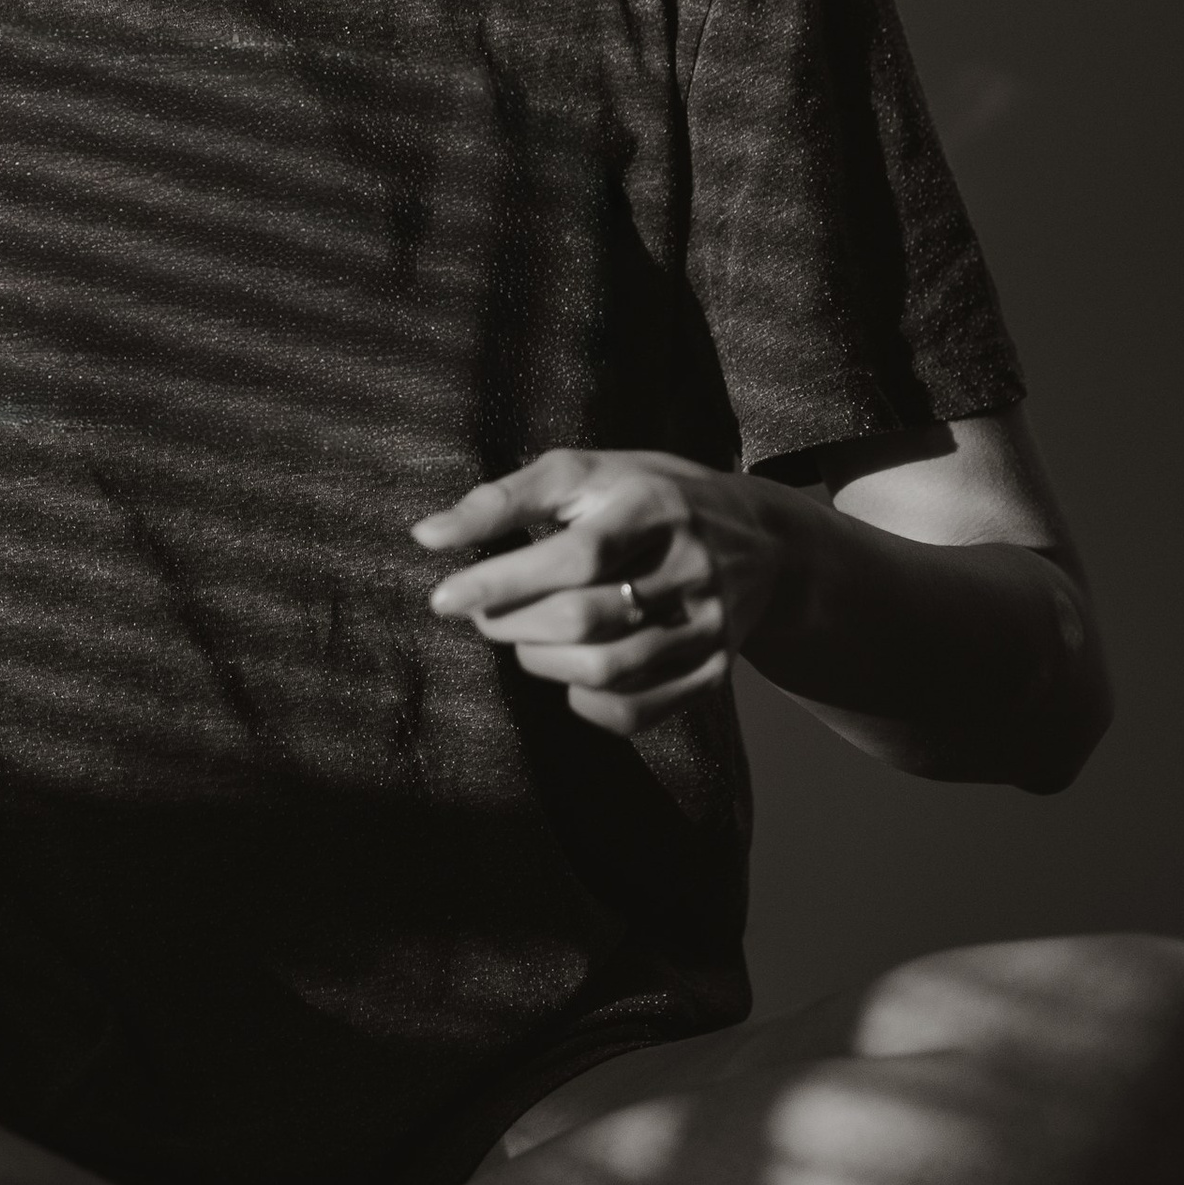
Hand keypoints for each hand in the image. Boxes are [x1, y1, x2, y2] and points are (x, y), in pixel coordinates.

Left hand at [414, 445, 787, 730]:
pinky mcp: (714, 671)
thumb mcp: (585, 474)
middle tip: (483, 613)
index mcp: (656, 506)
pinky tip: (567, 671)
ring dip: (540, 661)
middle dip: (514, 622)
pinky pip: (635, 711)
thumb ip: (504, 499)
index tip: (444, 598)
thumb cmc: (645, 497)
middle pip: (585, 619)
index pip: (575, 555)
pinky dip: (582, 701)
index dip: (503, 580)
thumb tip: (426, 535)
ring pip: (607, 669)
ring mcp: (709, 626)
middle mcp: (691, 567)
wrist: (758, 540)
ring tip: (522, 637)